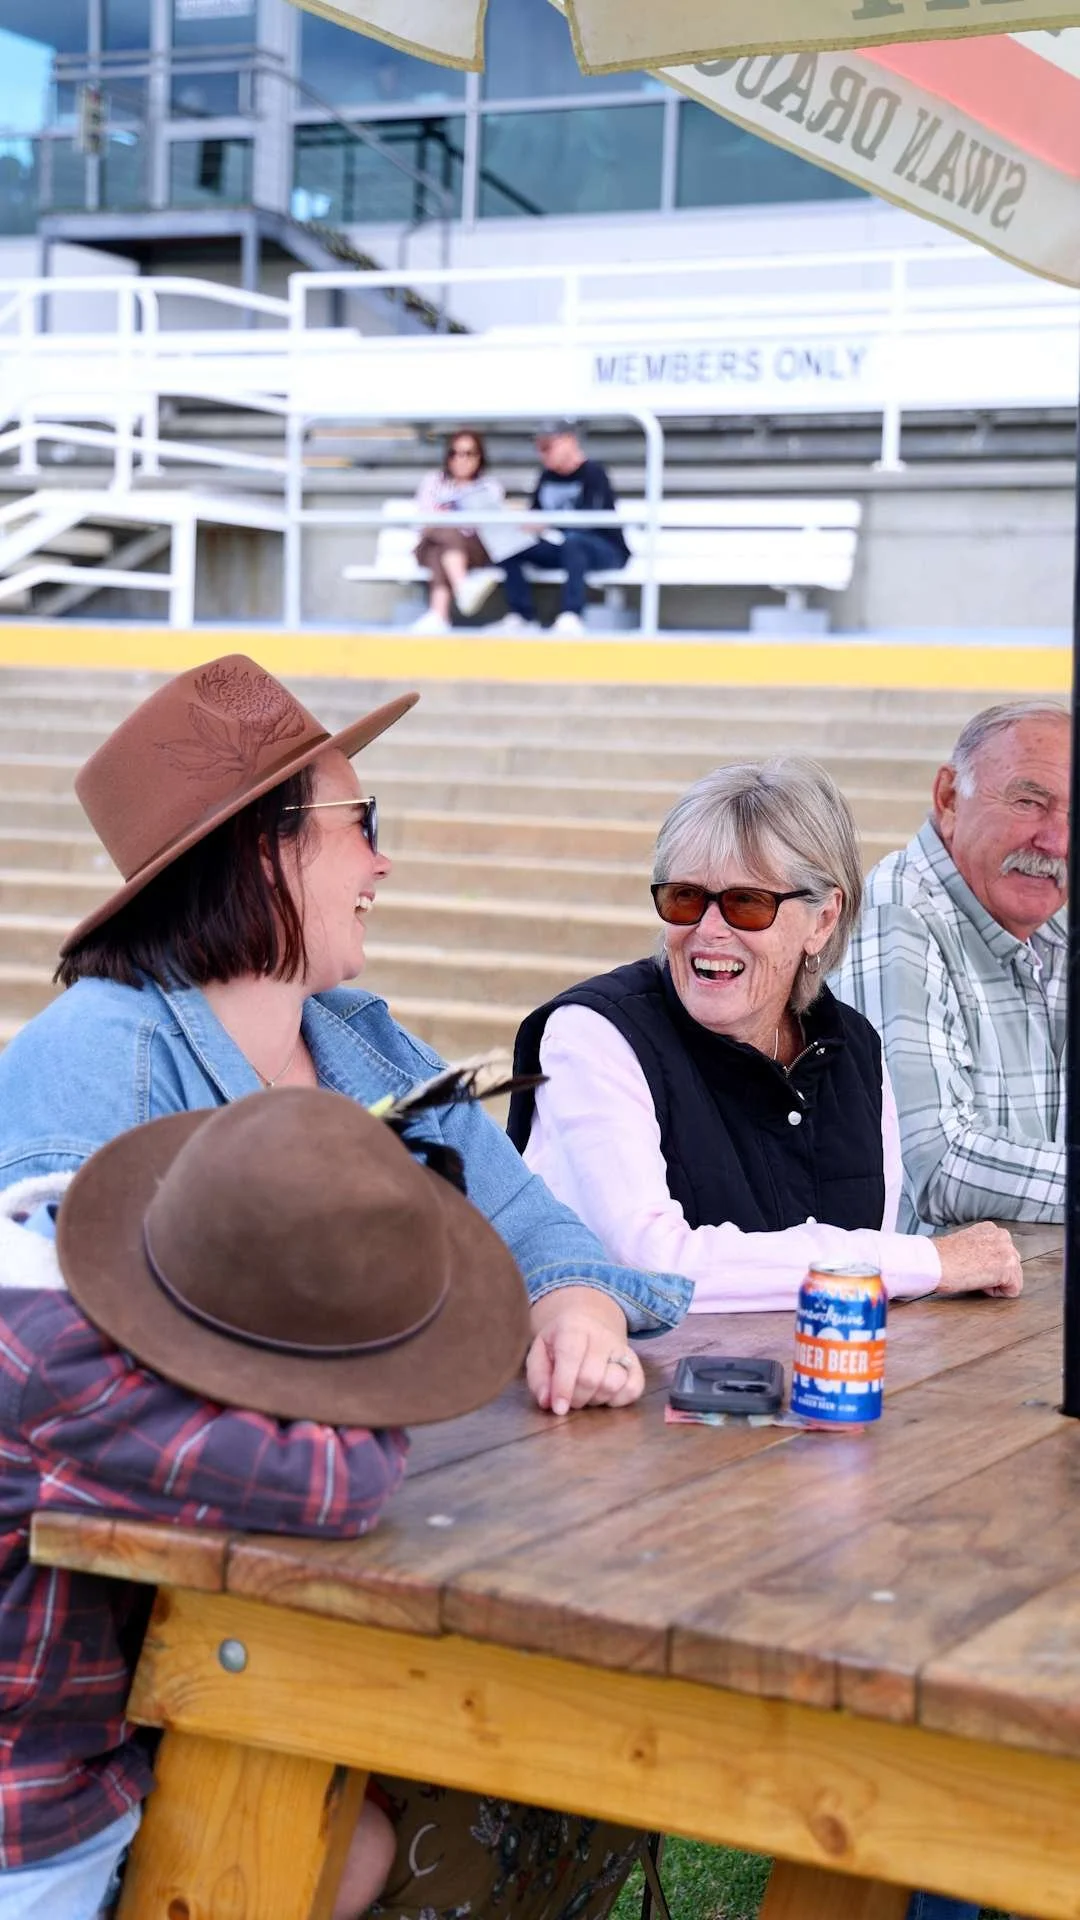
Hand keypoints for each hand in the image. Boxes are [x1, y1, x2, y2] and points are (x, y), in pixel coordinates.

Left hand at [526, 1285, 644, 1414]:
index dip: (563, 1387)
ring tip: (585, 1393)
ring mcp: (622, 1348)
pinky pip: (634, 1388)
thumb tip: (547, 1403)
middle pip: (591, 1377)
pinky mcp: (635, 1362)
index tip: (558, 1409)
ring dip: (595, 1399)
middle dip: (577, 1398)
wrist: (588, 1319)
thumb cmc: (559, 1340)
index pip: (570, 1357)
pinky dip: (619, 1400)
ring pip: (613, 1384)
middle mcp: (602, 1336)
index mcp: (573, 1328)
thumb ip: (538, 1378)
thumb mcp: (539, 1351)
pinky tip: (604, 1395)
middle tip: (568, 1399)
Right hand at [933, 1222, 1022, 1297]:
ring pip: (1014, 1278)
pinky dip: (997, 1293)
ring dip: (996, 1283)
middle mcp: (1003, 1236)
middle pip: (1012, 1265)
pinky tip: (980, 1284)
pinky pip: (1012, 1290)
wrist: (935, 1261)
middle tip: (973, 1273)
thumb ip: (981, 1248)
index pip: (1003, 1253)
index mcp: (990, 1229)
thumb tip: (986, 1262)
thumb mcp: (965, 1243)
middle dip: (996, 1274)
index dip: (988, 1266)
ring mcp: (1007, 1251)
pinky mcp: (1008, 1268)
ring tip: (975, 1277)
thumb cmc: (942, 1257)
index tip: (972, 1266)